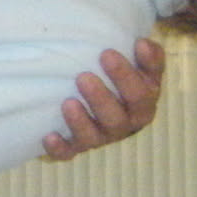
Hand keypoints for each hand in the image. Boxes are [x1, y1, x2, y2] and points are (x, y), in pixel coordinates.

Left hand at [43, 37, 165, 161]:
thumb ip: (147, 56)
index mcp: (142, 105)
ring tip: (68, 102)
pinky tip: (48, 137)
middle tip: (83, 77)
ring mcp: (99, 137)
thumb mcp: (139, 66)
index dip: (126, 76)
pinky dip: (59, 148)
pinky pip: (68, 153)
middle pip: (117, 119)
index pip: (141, 95)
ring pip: (94, 137)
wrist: (103, 101)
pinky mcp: (76, 146)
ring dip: (81, 122)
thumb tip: (143, 43)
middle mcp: (123, 124)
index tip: (106, 53)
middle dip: (101, 99)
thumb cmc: (121, 78)